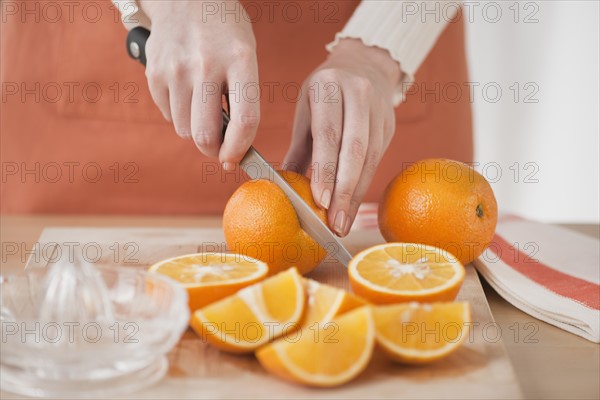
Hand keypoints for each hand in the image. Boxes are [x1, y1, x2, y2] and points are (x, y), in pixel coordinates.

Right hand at [140, 0, 259, 168]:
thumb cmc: (224, 34)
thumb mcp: (245, 57)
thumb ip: (243, 99)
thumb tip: (232, 148)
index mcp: (240, 60)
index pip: (245, 120)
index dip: (240, 149)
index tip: (235, 159)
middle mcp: (206, 64)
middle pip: (205, 135)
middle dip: (214, 150)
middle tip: (220, 147)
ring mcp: (176, 69)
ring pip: (184, 130)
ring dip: (195, 130)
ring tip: (203, 106)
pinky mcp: (155, 73)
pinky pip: (168, 115)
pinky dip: (179, 114)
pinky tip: (187, 92)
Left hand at [284, 38, 401, 235]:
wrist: (364, 66)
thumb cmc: (325, 94)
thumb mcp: (306, 111)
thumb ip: (298, 150)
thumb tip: (281, 188)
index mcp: (328, 86)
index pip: (328, 134)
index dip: (325, 170)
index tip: (320, 201)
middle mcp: (358, 94)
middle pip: (354, 150)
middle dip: (344, 191)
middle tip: (334, 223)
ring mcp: (379, 108)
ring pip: (370, 158)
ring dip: (355, 195)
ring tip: (343, 223)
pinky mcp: (390, 123)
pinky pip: (378, 160)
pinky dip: (363, 186)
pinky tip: (352, 206)